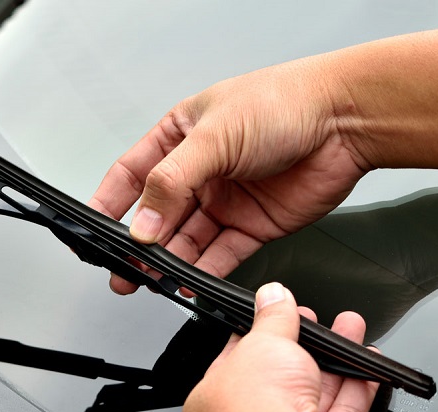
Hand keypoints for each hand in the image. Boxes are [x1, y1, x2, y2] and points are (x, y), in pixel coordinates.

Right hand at [88, 57, 370, 293]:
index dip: (109, 204)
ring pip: (186, 240)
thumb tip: (143, 224)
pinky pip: (220, 255)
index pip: (132, 175)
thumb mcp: (214, 137)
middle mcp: (200, 170)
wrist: (346, 121)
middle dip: (138, 245)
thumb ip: (172, 183)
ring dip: (168, 263)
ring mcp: (225, 200)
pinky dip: (203, 272)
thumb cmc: (286, 103)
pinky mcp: (252, 225)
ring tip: (151, 281)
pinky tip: (189, 283)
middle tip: (122, 270)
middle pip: (158, 215)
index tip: (91, 231)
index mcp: (181, 136)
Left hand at [173, 283, 378, 411]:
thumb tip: (272, 296)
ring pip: (310, 401)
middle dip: (301, 348)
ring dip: (334, 362)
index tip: (274, 323)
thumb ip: (270, 319)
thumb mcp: (258, 345)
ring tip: (348, 327)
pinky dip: (355, 390)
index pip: (227, 375)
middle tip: (314, 322)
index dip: (253, 344)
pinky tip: (367, 364)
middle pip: (274, 388)